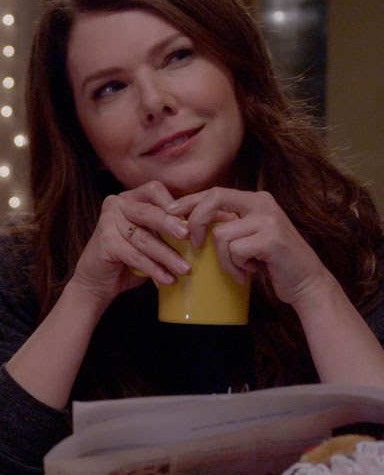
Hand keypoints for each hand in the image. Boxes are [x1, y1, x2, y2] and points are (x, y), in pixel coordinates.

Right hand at [70, 180, 192, 304]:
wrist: (98, 280)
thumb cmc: (130, 257)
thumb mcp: (151, 236)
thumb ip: (168, 228)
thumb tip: (207, 226)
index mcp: (130, 198)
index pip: (155, 190)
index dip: (175, 203)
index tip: (193, 220)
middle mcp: (116, 205)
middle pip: (148, 212)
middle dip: (170, 224)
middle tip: (189, 237)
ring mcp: (107, 222)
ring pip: (143, 238)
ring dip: (167, 255)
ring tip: (185, 269)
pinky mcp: (104, 242)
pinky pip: (134, 255)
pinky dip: (153, 269)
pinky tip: (167, 279)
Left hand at [166, 188, 334, 306]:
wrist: (306, 282)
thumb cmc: (270, 262)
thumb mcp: (246, 237)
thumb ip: (225, 225)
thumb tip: (185, 222)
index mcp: (255, 200)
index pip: (214, 192)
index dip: (189, 201)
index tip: (168, 212)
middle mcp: (263, 203)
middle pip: (214, 199)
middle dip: (195, 222)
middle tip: (193, 245)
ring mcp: (269, 219)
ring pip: (221, 234)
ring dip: (224, 259)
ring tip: (241, 268)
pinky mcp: (272, 238)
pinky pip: (234, 251)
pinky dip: (236, 267)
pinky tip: (252, 271)